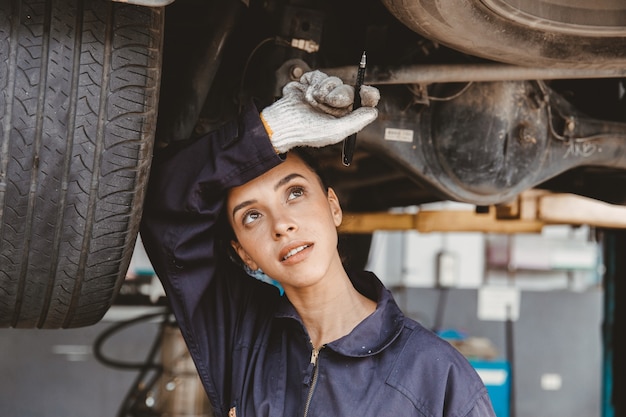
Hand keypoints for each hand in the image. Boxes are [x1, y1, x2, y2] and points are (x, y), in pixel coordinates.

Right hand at [260, 70, 378, 153]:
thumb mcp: (335, 131)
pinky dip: (312, 84)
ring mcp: (323, 93)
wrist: (282, 123)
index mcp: (344, 117)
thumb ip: (356, 122)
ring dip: (323, 91)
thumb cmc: (307, 132)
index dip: (368, 95)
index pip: (362, 103)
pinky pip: (318, 75)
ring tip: (312, 102)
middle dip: (339, 95)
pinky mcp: (310, 83)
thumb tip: (373, 112)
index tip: (367, 91)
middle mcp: (335, 104)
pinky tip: (306, 95)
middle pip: (349, 89)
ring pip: (333, 80)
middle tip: (328, 103)